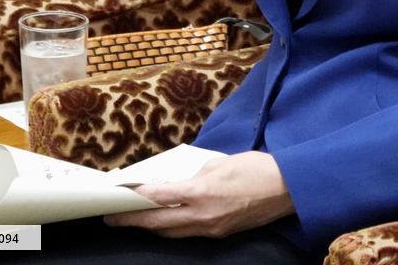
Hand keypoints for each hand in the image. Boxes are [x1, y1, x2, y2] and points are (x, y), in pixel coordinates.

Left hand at [104, 152, 293, 238]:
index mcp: (202, 192)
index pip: (159, 198)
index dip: (135, 199)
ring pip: (171, 232)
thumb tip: (177, 184)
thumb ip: (195, 175)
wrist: (286, 189)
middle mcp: (203, 215)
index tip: (117, 196)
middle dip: (132, 221)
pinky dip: (170, 228)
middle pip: (158, 223)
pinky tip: (163, 222)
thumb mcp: (220, 163)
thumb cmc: (255, 168)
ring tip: (132, 221)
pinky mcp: (219, 234)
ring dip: (150, 227)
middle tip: (111, 218)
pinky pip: (187, 234)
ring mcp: (211, 229)